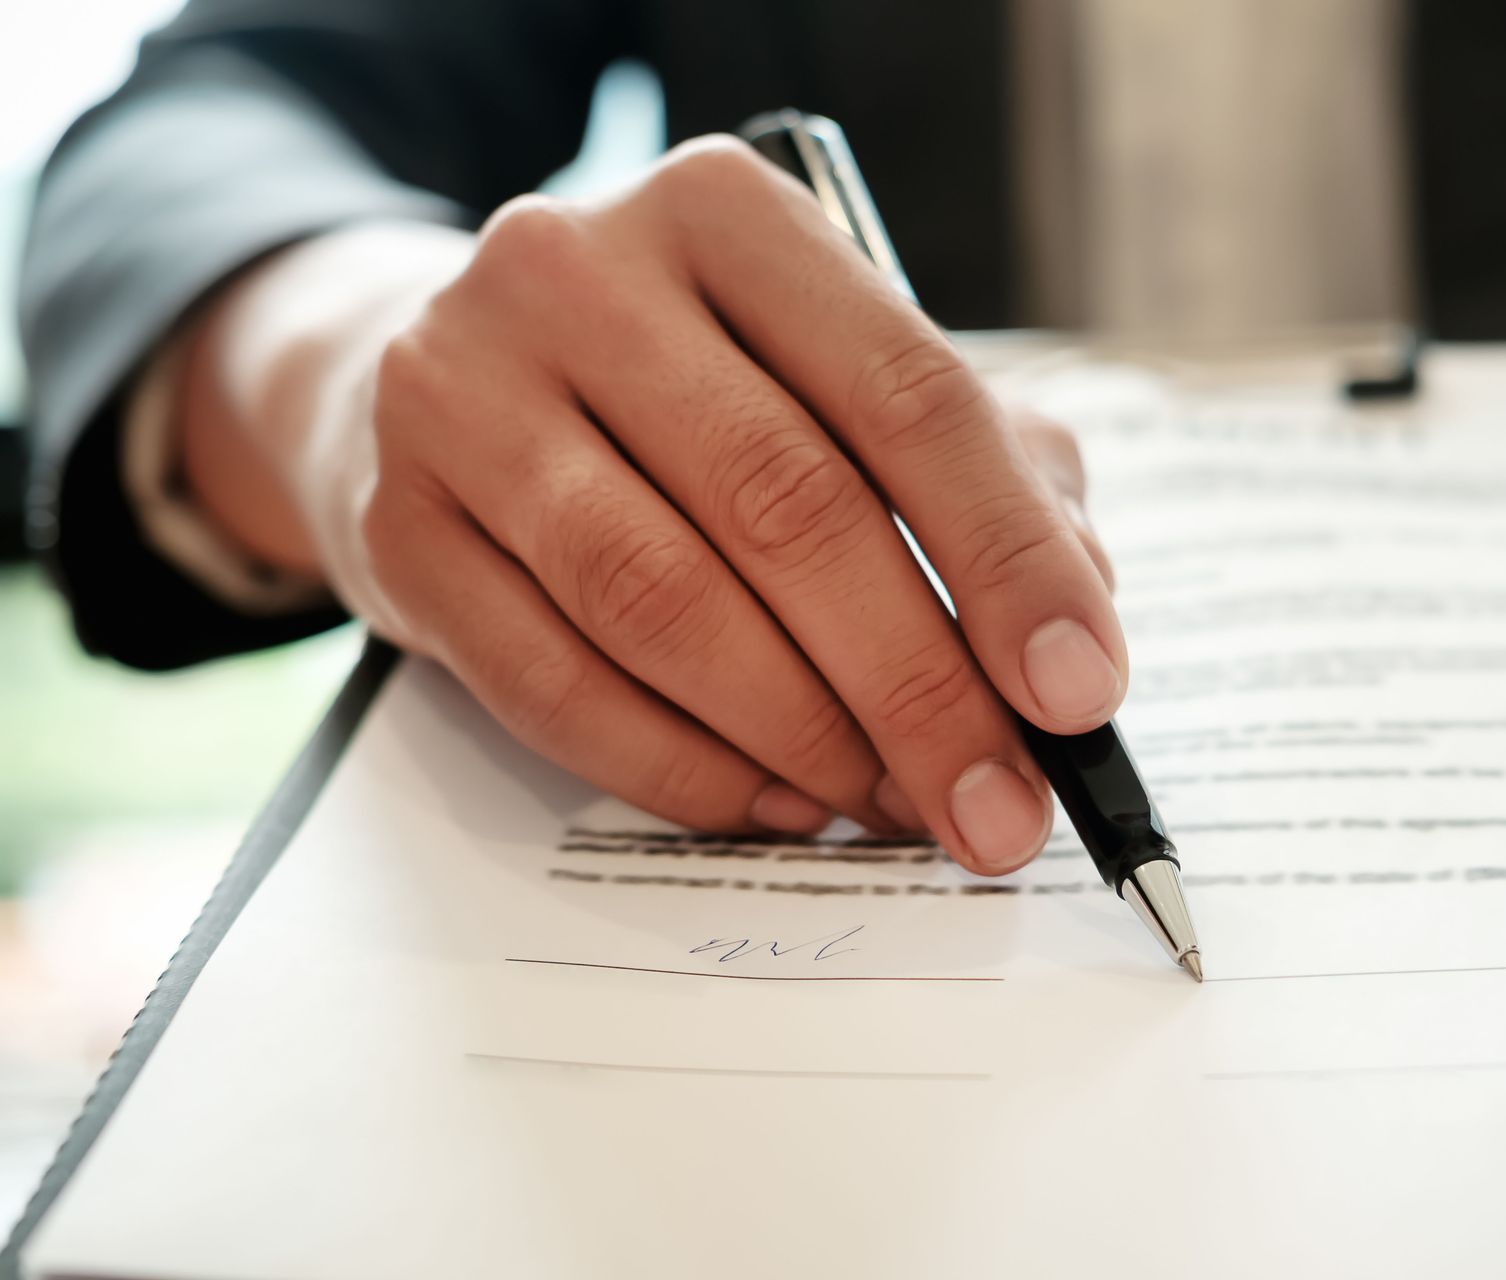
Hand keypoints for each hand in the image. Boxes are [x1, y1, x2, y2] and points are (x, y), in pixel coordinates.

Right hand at [177, 137, 1124, 872]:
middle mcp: (579, 274)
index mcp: (727, 213)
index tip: (1079, 695)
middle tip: (995, 808)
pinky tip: (768, 801)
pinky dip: (680, 769)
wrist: (433, 378)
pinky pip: (552, 685)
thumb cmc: (690, 389)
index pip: (905, 393)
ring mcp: (462, 393)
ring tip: (887, 805)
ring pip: (661, 603)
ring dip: (803, 737)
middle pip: (787, 507)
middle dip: (918, 687)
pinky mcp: (394, 525)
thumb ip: (984, 478)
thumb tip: (1071, 654)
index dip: (1008, 558)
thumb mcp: (841, 379)